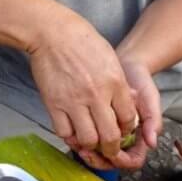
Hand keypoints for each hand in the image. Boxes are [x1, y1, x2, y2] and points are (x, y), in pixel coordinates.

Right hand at [28, 7, 135, 157]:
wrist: (53, 32)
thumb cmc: (82, 41)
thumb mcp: (111, 59)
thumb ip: (119, 84)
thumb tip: (128, 103)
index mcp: (114, 82)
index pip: (128, 119)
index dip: (127, 130)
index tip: (122, 130)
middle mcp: (96, 95)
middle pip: (110, 137)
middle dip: (112, 148)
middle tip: (110, 148)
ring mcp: (74, 101)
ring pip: (87, 139)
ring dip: (91, 145)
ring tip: (91, 141)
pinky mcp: (54, 104)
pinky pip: (64, 132)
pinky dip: (69, 137)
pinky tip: (73, 132)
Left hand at [72, 57, 162, 171]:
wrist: (126, 65)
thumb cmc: (140, 80)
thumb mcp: (150, 98)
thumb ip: (152, 120)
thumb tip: (152, 142)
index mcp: (139, 136)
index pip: (132, 160)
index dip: (121, 160)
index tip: (111, 153)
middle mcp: (124, 138)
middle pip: (111, 161)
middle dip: (99, 159)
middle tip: (87, 151)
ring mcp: (110, 132)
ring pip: (98, 153)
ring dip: (89, 151)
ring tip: (78, 142)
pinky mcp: (97, 124)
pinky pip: (89, 138)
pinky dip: (82, 138)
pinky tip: (75, 132)